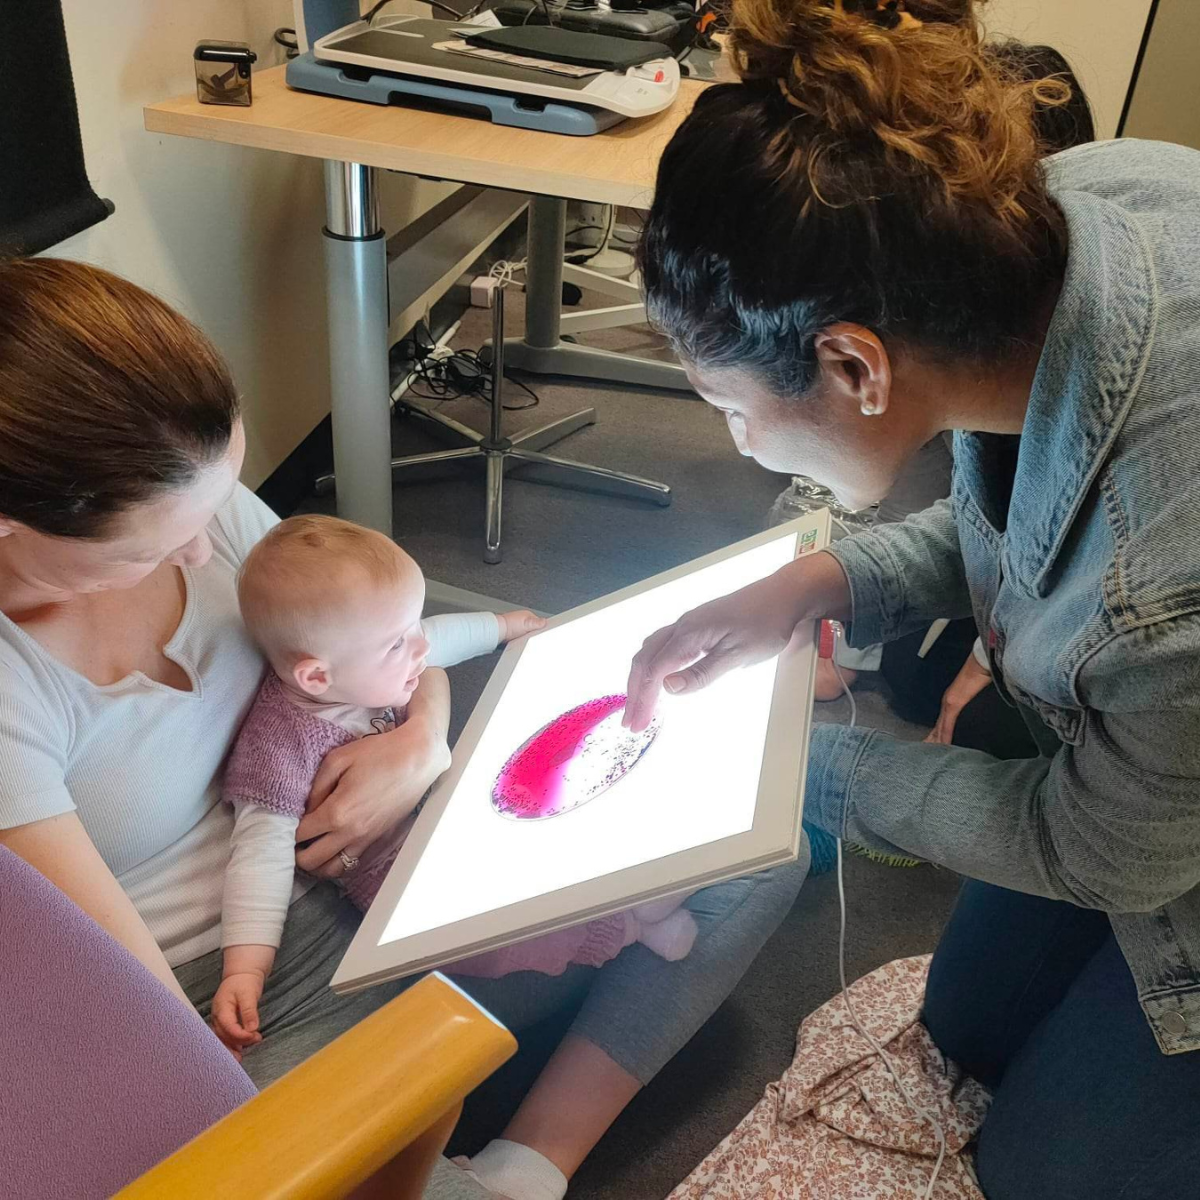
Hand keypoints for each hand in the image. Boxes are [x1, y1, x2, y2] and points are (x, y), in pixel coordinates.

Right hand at [212, 971, 264, 1059]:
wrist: (241, 974)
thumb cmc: (244, 982)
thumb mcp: (249, 994)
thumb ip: (249, 1011)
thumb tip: (252, 1029)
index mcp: (221, 1008)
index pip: (228, 1027)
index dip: (240, 1035)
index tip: (254, 1036)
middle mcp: (217, 1016)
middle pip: (222, 1036)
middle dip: (235, 1044)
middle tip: (247, 1051)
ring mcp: (218, 1019)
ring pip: (221, 1038)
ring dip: (231, 1047)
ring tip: (240, 1057)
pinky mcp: (223, 1022)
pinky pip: (224, 1035)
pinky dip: (231, 1043)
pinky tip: (239, 1049)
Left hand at [296, 670, 451, 877]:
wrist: (418, 759)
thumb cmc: (378, 754)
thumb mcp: (338, 759)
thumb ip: (315, 787)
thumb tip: (305, 809)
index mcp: (336, 813)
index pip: (299, 835)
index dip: (287, 830)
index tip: (286, 821)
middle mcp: (351, 833)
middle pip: (311, 861)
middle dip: (297, 852)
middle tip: (294, 838)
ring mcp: (367, 840)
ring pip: (332, 871)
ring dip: (317, 863)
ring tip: (312, 847)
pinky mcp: (380, 840)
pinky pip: (353, 863)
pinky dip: (338, 861)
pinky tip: (334, 846)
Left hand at [497, 609, 545, 641]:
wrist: (498, 631)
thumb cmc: (509, 625)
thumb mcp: (527, 623)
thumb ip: (536, 622)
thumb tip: (545, 621)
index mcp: (528, 615)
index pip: (540, 622)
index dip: (542, 629)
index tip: (543, 634)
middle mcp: (524, 620)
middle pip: (534, 629)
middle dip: (535, 634)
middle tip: (534, 638)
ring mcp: (519, 627)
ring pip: (528, 634)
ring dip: (528, 638)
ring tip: (527, 640)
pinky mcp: (515, 633)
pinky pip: (522, 637)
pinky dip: (523, 640)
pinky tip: (522, 641)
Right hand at [623, 551, 851, 731]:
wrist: (782, 596)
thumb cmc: (765, 624)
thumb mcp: (737, 655)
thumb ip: (701, 672)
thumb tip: (667, 687)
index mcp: (689, 634)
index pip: (654, 672)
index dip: (643, 700)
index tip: (637, 724)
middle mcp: (682, 627)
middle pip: (645, 662)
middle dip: (634, 693)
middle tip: (631, 722)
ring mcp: (688, 625)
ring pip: (650, 652)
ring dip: (640, 680)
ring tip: (639, 704)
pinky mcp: (696, 626)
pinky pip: (662, 647)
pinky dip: (651, 667)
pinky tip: (657, 677)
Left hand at [925, 652, 991, 745]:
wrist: (980, 663)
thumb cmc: (980, 675)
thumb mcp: (974, 690)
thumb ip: (972, 699)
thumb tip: (978, 707)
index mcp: (951, 700)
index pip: (942, 721)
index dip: (937, 733)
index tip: (933, 743)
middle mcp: (946, 703)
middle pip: (937, 726)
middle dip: (932, 739)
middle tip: (924, 751)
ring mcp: (949, 703)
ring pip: (940, 727)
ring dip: (936, 741)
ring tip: (930, 752)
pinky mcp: (953, 703)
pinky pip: (948, 723)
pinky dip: (945, 735)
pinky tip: (943, 744)